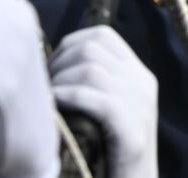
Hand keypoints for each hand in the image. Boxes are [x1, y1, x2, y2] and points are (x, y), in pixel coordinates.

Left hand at [49, 26, 156, 177]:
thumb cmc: (109, 153)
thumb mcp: (108, 110)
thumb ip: (93, 85)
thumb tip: (50, 62)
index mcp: (139, 74)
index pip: (102, 35)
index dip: (68, 45)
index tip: (51, 70)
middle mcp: (143, 83)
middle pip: (93, 49)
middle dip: (58, 65)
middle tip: (43, 90)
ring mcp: (141, 107)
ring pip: (92, 70)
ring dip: (59, 83)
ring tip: (47, 102)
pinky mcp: (133, 132)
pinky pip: (96, 98)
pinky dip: (68, 97)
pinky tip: (54, 108)